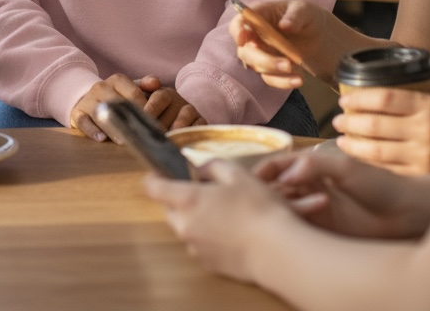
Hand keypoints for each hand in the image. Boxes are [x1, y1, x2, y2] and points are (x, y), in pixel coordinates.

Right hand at [71, 75, 205, 140]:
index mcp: (117, 80)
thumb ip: (145, 85)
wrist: (86, 98)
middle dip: (130, 119)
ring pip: (100, 112)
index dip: (146, 109)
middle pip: (117, 103)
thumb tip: (157, 83)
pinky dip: (92, 130)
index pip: (134, 93)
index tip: (155, 124)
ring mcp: (88, 100)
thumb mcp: (130, 87)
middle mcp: (101, 87)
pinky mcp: (78, 114)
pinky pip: (84, 121)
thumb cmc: (115, 96)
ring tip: (123, 140)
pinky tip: (101, 138)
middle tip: (142, 135)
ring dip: (112, 127)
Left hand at [144, 157, 286, 284]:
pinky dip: (206, 236)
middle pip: (169, 209)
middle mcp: (185, 226)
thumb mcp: (237, 174)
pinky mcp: (207, 264)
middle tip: (203, 191)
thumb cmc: (258, 208)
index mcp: (187, 200)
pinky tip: (229, 231)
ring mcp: (195, 248)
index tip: (158, 171)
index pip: (154, 188)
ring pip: (184, 227)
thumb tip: (201, 168)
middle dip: (179, 199)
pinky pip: (198, 244)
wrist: (276, 251)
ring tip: (222, 212)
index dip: (154, 177)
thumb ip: (212, 166)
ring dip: (194, 218)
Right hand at [229, 0, 333, 86]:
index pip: (239, 21)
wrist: (317, 36)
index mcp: (258, 15)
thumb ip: (295, 16)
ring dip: (275, 71)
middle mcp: (254, 35)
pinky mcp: (269, 68)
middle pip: (245, 51)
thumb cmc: (306, 17)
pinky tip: (298, 80)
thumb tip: (284, 25)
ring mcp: (260, 53)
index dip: (237, 30)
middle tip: (287, 64)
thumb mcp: (305, 11)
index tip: (242, 39)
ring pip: (257, 67)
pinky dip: (283, 82)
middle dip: (263, 60)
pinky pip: (270, 78)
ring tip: (298, 72)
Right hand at [253, 145, 429, 238]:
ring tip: (287, 211)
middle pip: (277, 187)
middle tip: (260, 200)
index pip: (279, 166)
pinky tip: (304, 219)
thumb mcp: (347, 168)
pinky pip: (299, 226)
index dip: (263, 171)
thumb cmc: (380, 185)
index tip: (250, 180)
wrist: (404, 215)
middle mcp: (311, 186)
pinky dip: (295, 222)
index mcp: (313, 166)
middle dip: (268, 192)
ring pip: (286, 207)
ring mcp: (315, 208)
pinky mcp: (322, 229)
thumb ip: (316, 164)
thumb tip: (287, 173)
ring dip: (283, 207)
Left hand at [332, 88, 429, 173]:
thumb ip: (410, 104)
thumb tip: (369, 100)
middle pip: (374, 124)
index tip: (345, 100)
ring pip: (376, 151)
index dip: (358, 99)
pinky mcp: (423, 177)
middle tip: (338, 120)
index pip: (383, 97)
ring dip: (353, 145)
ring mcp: (424, 156)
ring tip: (342, 140)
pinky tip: (359, 160)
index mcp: (428, 105)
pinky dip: (369, 165)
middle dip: (350, 122)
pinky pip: (388, 170)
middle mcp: (425, 130)